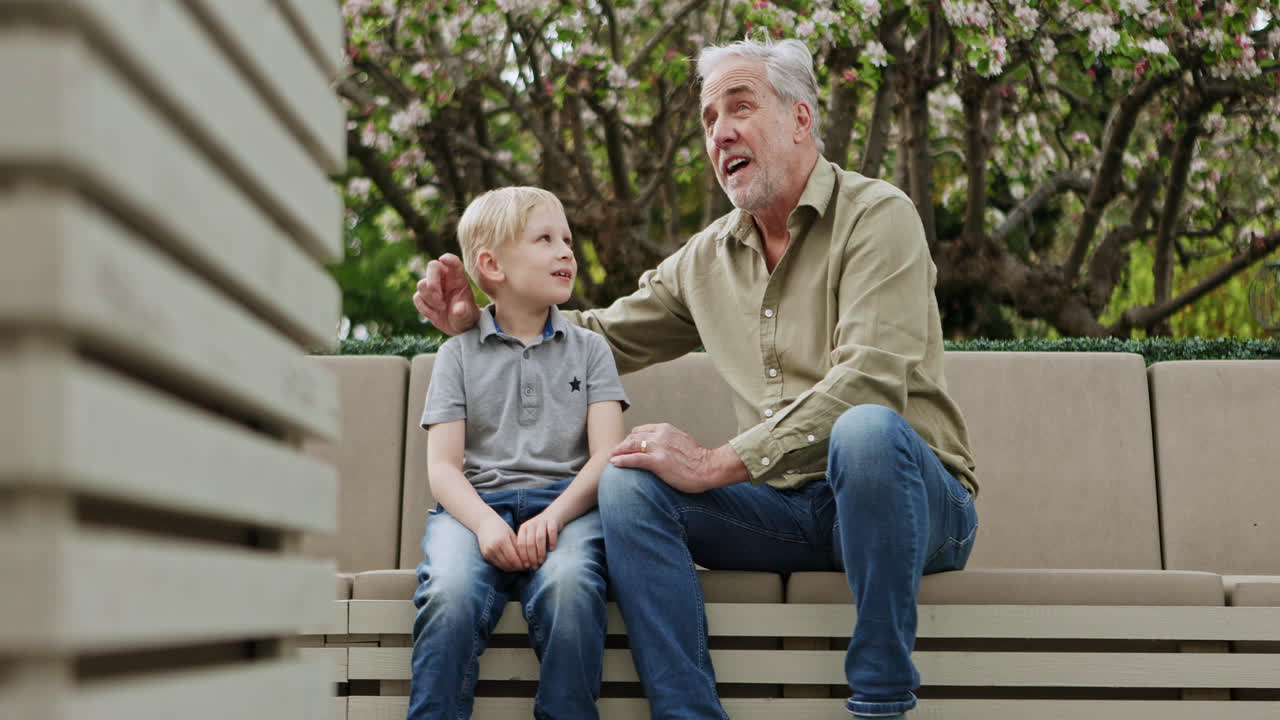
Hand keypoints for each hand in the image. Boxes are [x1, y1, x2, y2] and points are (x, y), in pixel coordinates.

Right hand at [413, 253, 480, 334]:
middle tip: (439, 297)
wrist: (458, 325)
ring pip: (422, 284)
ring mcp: (432, 286)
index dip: (448, 259)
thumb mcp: (469, 315)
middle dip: (432, 280)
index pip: (454, 262)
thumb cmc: (466, 315)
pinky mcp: (423, 297)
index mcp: (458, 277)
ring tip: (442, 308)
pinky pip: (417, 297)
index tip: (444, 259)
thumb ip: (464, 311)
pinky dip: (424, 308)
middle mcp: (444, 278)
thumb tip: (458, 310)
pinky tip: (435, 315)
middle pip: (432, 266)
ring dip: (430, 298)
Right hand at [475, 514, 524, 570]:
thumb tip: (527, 560)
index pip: (514, 559)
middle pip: (508, 564)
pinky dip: (505, 566)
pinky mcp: (485, 556)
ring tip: (520, 566)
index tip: (529, 564)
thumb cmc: (501, 527)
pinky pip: (497, 565)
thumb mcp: (512, 534)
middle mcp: (493, 548)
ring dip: (512, 568)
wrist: (484, 523)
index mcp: (502, 541)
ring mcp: (488, 553)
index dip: (522, 564)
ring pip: (503, 566)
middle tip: (526, 567)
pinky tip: (511, 564)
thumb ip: (518, 547)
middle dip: (518, 568)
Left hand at [516, 509, 563, 568]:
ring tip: (541, 561)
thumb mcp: (531, 535)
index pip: (521, 544)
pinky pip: (551, 532)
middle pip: (530, 543)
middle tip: (535, 566)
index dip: (523, 556)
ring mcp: (542, 522)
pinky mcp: (552, 521)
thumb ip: (527, 546)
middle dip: (532, 557)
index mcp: (523, 528)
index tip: (526, 566)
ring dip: (540, 552)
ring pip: (539, 539)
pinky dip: (552, 541)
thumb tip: (525, 565)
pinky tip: (552, 549)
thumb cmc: (541, 530)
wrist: (554, 515)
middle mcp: (531, 524)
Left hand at [610, 424, 744, 492]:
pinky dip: (622, 460)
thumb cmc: (698, 459)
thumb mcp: (682, 442)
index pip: (641, 430)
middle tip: (613, 453)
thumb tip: (661, 447)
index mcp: (666, 429)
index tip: (626, 447)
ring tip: (610, 458)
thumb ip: (669, 441)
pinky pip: (635, 459)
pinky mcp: (658, 462)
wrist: (709, 467)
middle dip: (622, 445)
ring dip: (618, 452)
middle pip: (633, 437)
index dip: (631, 439)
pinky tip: (614, 464)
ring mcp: (659, 447)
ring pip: (631, 446)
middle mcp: (660, 435)